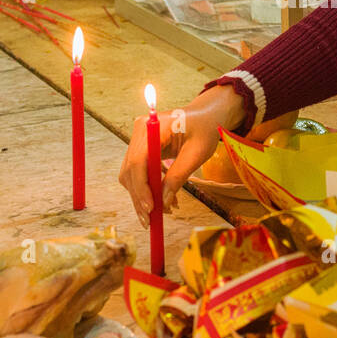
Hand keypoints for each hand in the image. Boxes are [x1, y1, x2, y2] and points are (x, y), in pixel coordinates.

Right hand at [117, 85, 245, 227]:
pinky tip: (162, 201)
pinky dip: (147, 189)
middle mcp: (140, 130)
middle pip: (130, 170)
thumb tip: (163, 201)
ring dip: (142, 196)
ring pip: (130, 174)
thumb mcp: (197, 154)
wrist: (206, 117)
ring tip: (161, 213)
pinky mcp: (141, 148)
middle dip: (140, 197)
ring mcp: (138, 139)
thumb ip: (179, 176)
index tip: (151, 208)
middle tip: (151, 221)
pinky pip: (138, 172)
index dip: (141, 186)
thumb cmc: (205, 130)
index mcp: (154, 126)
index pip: (138, 160)